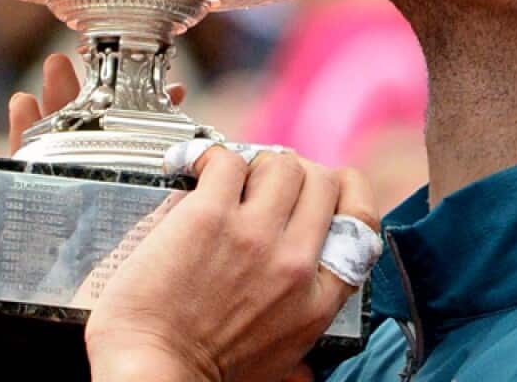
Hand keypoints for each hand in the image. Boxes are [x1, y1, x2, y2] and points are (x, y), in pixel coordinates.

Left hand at [0, 54, 376, 381]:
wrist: (154, 371)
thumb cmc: (203, 372)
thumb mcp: (279, 360)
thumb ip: (300, 333)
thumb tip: (307, 348)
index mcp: (317, 299)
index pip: (362, 222)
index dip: (347, 193)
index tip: (328, 186)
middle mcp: (295, 261)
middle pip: (323, 181)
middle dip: (299, 172)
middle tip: (268, 180)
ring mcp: (254, 235)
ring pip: (282, 161)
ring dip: (258, 162)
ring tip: (233, 176)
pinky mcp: (208, 216)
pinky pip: (228, 159)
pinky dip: (212, 156)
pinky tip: (196, 168)